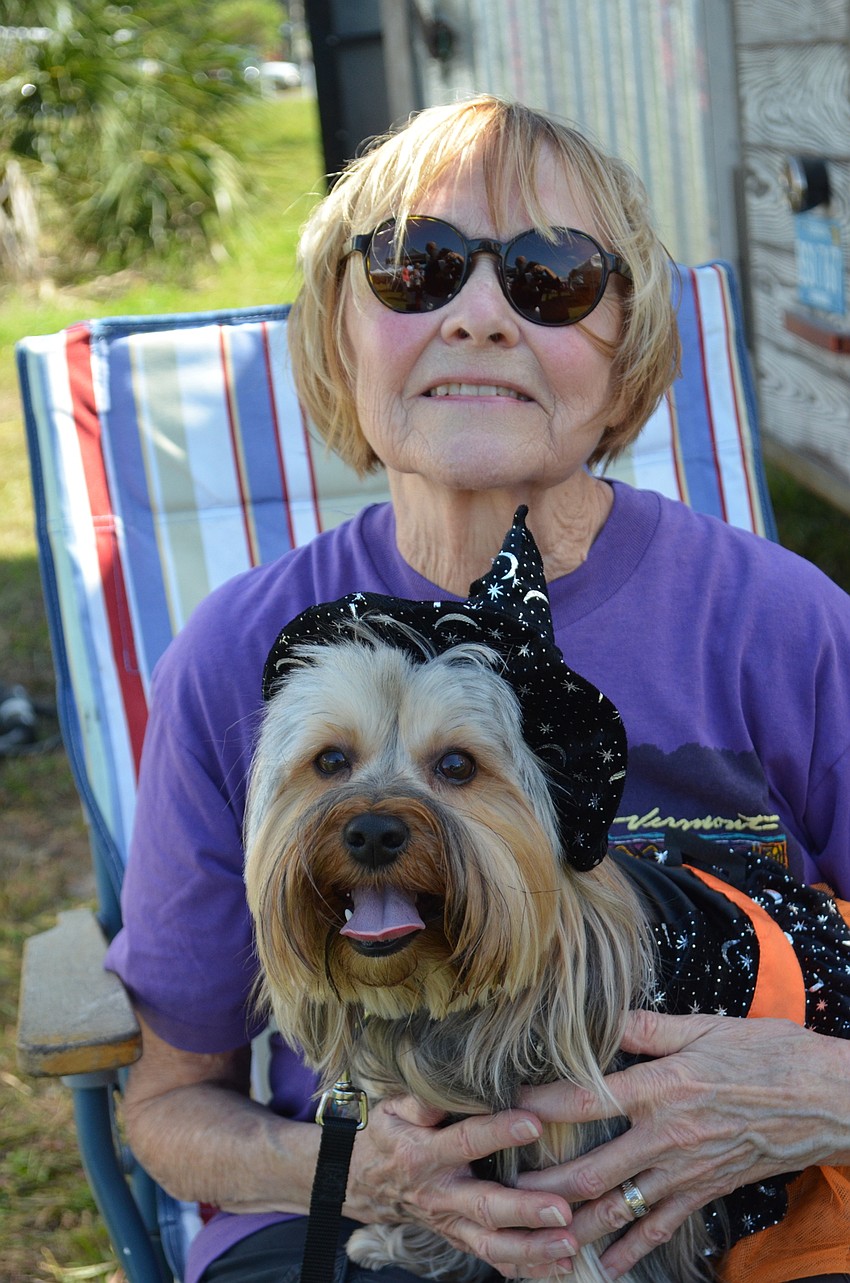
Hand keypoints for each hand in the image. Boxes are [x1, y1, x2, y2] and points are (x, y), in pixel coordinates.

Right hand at [344, 1095, 578, 1277]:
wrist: (364, 1182)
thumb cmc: (389, 1136)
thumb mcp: (394, 1109)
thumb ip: (424, 1100)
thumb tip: (455, 1084)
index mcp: (423, 1153)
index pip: (465, 1141)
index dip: (498, 1132)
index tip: (534, 1122)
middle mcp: (439, 1194)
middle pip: (483, 1205)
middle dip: (524, 1209)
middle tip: (562, 1209)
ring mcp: (450, 1223)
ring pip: (491, 1243)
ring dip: (531, 1247)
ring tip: (568, 1242)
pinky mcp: (459, 1240)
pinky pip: (494, 1260)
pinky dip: (527, 1267)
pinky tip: (561, 1265)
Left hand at [517, 1009, 849, 1277]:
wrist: (824, 1100)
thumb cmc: (766, 1056)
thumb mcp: (704, 1028)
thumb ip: (646, 1029)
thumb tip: (599, 1015)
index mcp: (660, 1089)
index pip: (585, 1101)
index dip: (541, 1106)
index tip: (508, 1105)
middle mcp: (665, 1138)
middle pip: (591, 1170)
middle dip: (544, 1184)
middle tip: (505, 1187)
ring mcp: (685, 1172)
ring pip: (618, 1208)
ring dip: (576, 1222)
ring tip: (537, 1229)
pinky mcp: (705, 1193)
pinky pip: (661, 1228)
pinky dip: (630, 1249)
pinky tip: (604, 1263)